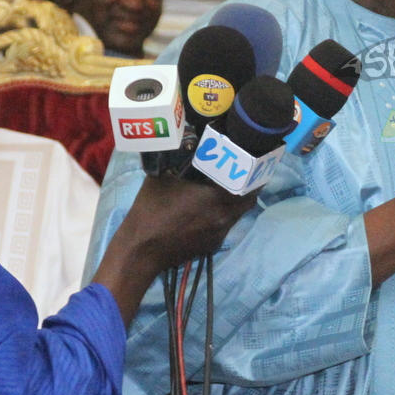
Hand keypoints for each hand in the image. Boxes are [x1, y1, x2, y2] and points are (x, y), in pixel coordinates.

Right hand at [93, 173, 257, 325]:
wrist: (142, 250)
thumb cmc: (151, 210)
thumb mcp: (162, 176)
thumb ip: (179, 159)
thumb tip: (188, 143)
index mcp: (216, 197)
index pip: (248, 181)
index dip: (252, 169)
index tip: (251, 158)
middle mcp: (224, 216)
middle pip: (249, 199)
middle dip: (250, 185)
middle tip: (244, 171)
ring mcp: (220, 233)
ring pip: (239, 213)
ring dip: (237, 200)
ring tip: (228, 186)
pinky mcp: (213, 244)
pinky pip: (227, 224)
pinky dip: (225, 213)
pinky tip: (210, 207)